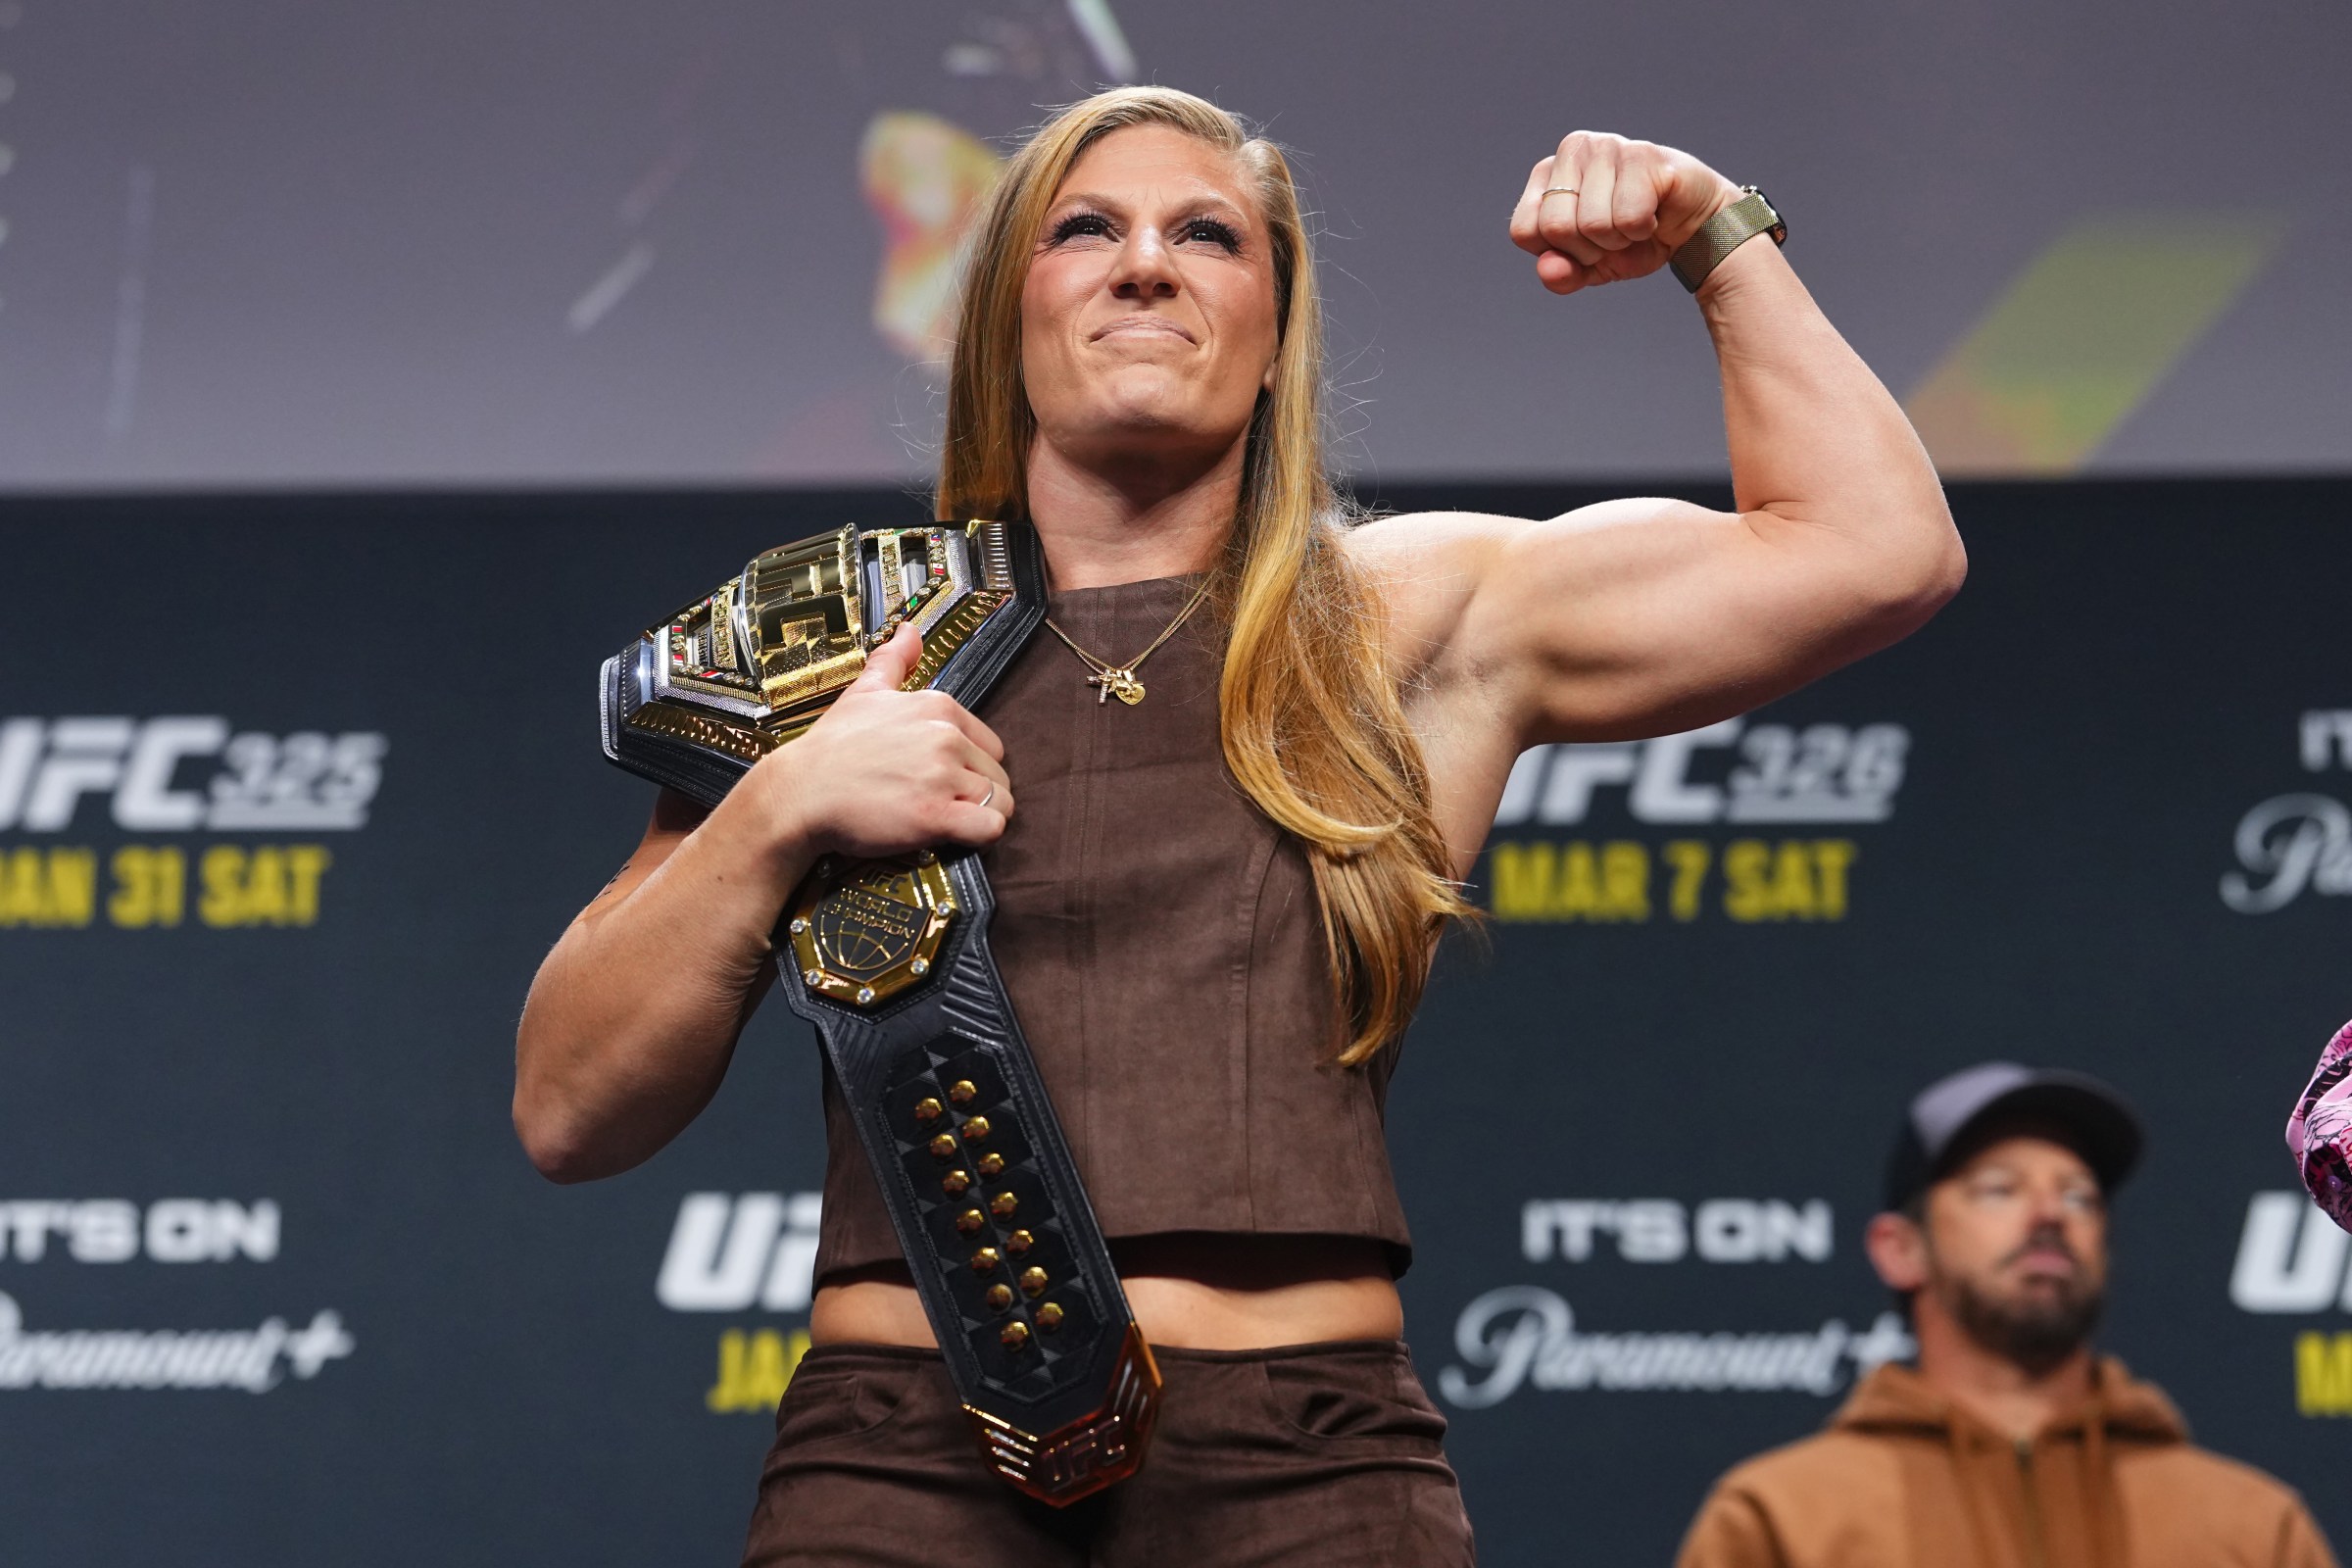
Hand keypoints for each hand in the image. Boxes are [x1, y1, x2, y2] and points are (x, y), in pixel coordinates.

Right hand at [746, 623, 1012, 862]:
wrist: (800, 793)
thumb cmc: (831, 748)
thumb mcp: (864, 692)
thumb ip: (894, 660)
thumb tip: (910, 630)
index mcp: (937, 707)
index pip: (991, 745)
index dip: (971, 767)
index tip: (941, 778)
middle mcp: (945, 736)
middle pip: (998, 776)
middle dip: (975, 793)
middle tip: (937, 801)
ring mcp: (942, 775)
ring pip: (1000, 802)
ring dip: (978, 816)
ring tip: (942, 819)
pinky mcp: (936, 815)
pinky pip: (991, 827)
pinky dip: (980, 835)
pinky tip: (953, 834)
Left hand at [1509, 132, 1742, 294]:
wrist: (1693, 226)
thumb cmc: (1634, 240)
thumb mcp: (1590, 267)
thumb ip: (1562, 274)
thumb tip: (1547, 270)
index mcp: (1547, 173)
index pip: (1524, 231)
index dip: (1558, 253)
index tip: (1585, 244)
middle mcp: (1572, 149)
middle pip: (1556, 228)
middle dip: (1590, 249)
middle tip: (1615, 235)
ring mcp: (1607, 146)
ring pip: (1593, 225)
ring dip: (1620, 239)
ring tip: (1635, 222)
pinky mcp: (1642, 154)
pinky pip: (1628, 217)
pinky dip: (1643, 229)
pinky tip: (1653, 212)